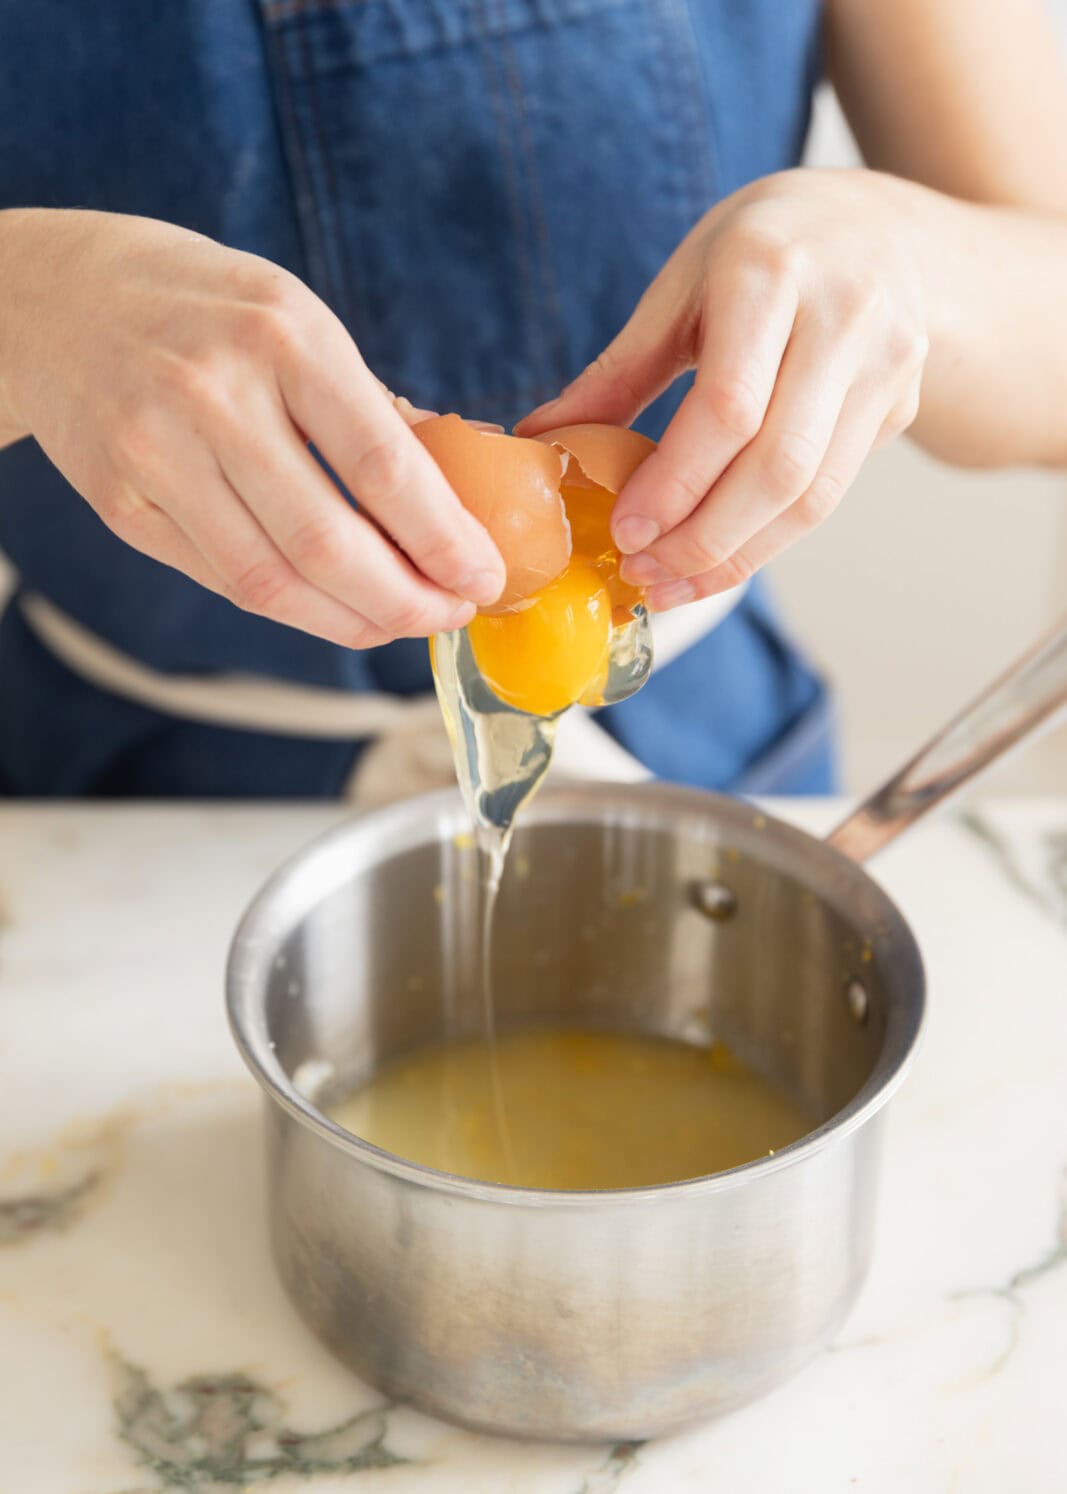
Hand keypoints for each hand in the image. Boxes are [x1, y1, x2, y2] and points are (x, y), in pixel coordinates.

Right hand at [0, 209, 505, 645]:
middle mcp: (213, 397)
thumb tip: (452, 493)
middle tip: (451, 614)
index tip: (484, 577)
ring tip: (402, 621)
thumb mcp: (294, 315)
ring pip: (272, 582)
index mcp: (282, 337)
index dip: (444, 540)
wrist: (52, 300)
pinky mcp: (122, 505)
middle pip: (328, 545)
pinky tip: (335, 607)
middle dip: (407, 601)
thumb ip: (368, 405)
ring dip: (354, 622)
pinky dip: (293, 607)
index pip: (383, 466)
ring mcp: (157, 455)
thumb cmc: (199, 304)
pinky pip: (225, 581)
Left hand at [516, 169, 929, 609]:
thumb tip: (538, 443)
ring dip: (736, 556)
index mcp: (772, 272)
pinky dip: (768, 541)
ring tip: (671, 584)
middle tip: (642, 572)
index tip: (625, 529)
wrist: (885, 226)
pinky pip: (830, 495)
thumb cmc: (765, 249)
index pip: (728, 406)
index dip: (675, 482)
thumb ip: (619, 369)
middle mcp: (845, 316)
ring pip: (812, 496)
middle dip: (703, 539)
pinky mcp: (899, 408)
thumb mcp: (684, 282)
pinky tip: (717, 560)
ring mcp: (885, 366)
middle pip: (777, 466)